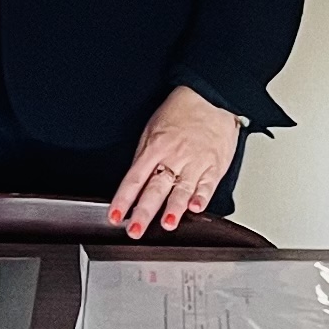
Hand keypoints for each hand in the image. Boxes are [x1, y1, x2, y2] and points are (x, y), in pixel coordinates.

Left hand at [110, 84, 240, 238]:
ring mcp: (195, 163)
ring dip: (174, 209)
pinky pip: (207, 185)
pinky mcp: (214, 167)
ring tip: (167, 224)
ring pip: (182, 189)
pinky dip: (202, 197)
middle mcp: (174, 157)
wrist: (211, 98)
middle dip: (144, 212)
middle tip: (135, 231)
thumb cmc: (180, 114)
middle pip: (155, 189)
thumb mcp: (152, 130)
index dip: (123, 199)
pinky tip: (196, 208)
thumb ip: (144, 158)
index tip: (114, 216)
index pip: (134, 178)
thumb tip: (133, 186)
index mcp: (154, 148)